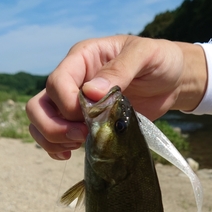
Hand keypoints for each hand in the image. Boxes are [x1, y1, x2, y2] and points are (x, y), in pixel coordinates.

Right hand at [26, 35, 206, 159]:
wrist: (173, 80)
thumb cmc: (160, 61)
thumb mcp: (145, 56)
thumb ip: (120, 70)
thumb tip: (90, 92)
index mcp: (82, 58)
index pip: (57, 82)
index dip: (68, 105)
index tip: (91, 118)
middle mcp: (72, 79)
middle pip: (39, 105)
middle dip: (55, 126)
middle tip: (82, 137)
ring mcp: (73, 102)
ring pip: (40, 122)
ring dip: (53, 139)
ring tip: (79, 146)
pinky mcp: (82, 122)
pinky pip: (54, 136)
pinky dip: (55, 148)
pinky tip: (71, 154)